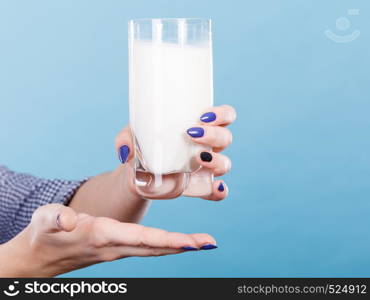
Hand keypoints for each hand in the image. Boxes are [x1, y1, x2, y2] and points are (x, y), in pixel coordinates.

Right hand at [0, 204, 216, 276]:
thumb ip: (56, 218)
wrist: (39, 257)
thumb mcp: (45, 221)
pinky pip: (146, 247)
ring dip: (179, 246)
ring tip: (204, 242)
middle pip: (155, 248)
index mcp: (101, 236)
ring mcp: (118, 249)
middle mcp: (115, 246)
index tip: (192, 243)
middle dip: (184, 245)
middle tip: (211, 243)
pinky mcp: (117, 246)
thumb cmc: (43, 234)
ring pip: (154, 249)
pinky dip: (166, 244)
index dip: (166, 241)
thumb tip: (69, 220)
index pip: (140, 239)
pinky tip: (181, 242)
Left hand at [116, 105, 235, 200]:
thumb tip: (126, 151)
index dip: (222, 114)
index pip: (223, 116)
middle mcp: (207, 146)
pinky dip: (219, 190)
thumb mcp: (130, 136)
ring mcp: (205, 168)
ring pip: (224, 163)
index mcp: (199, 127)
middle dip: (214, 134)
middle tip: (192, 134)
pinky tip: (214, 187)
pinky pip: (217, 191)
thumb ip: (125, 138)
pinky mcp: (200, 187)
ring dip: (217, 160)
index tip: (205, 115)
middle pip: (226, 138)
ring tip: (198, 158)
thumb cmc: (141, 145)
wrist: (136, 173)